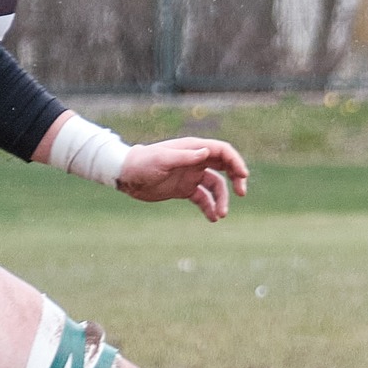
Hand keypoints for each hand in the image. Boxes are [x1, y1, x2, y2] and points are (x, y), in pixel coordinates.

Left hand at [117, 137, 249, 220]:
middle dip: (236, 179)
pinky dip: (209, 208)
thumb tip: (208, 152)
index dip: (236, 162)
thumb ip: (185, 156)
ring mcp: (191, 176)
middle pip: (225, 168)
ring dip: (221, 200)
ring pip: (216, 187)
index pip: (222, 152)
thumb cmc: (142, 163)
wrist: (125, 176)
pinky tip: (212, 218)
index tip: (242, 176)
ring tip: (221, 214)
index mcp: (193, 149)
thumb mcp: (163, 159)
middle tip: (241, 193)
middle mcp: (196, 161)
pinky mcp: (185, 190)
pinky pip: (203, 199)